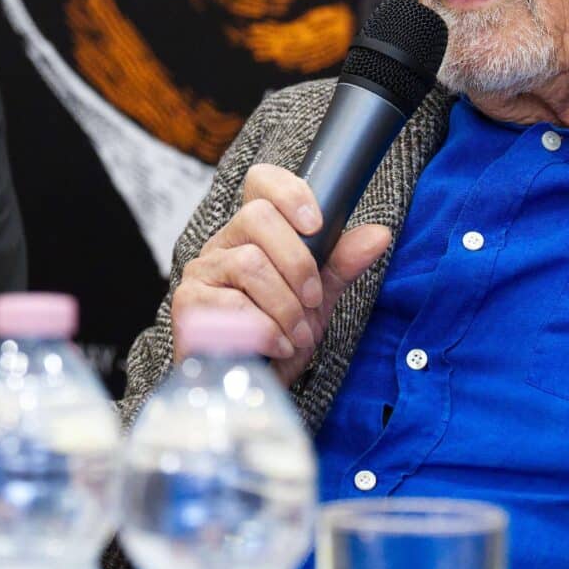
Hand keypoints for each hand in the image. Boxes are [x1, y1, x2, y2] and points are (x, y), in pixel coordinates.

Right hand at [171, 162, 392, 385]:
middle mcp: (223, 243)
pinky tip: (275, 345)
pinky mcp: (189, 304)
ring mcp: (202, 271)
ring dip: (284, 305)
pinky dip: (265, 329)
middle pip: (257, 217)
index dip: (288, 192)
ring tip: (296, 334)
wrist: (247, 386)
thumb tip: (379, 234)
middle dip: (298, 263)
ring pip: (249, 262)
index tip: (316, 224)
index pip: (261, 182)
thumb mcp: (317, 297)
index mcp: (253, 233)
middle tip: (312, 301)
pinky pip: (231, 305)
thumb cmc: (278, 335)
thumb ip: (341, 263)